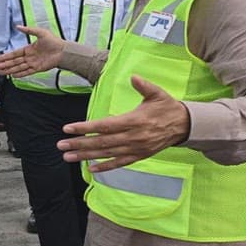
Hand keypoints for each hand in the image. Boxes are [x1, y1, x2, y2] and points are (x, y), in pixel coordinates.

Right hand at [0, 26, 63, 76]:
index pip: (14, 54)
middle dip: (5, 65)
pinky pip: (26, 72)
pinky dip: (20, 74)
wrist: (63, 51)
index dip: (6, 56)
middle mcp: (29, 57)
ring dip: (9, 70)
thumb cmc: (53, 41)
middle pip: (14, 62)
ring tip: (1, 73)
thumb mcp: (40, 32)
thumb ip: (28, 30)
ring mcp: (33, 63)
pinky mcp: (37, 69)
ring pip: (18, 67)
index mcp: (28, 49)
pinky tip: (13, 76)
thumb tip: (18, 26)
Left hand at [57, 75, 189, 172]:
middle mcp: (133, 137)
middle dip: (79, 144)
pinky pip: (120, 163)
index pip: (104, 125)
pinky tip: (91, 169)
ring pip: (107, 154)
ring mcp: (136, 148)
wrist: (184, 125)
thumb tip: (134, 77)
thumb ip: (144, 86)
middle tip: (61, 145)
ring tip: (69, 156)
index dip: (85, 127)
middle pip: (101, 142)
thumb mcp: (157, 93)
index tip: (68, 128)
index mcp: (134, 120)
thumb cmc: (167, 107)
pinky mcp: (139, 156)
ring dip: (86, 156)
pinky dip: (105, 167)